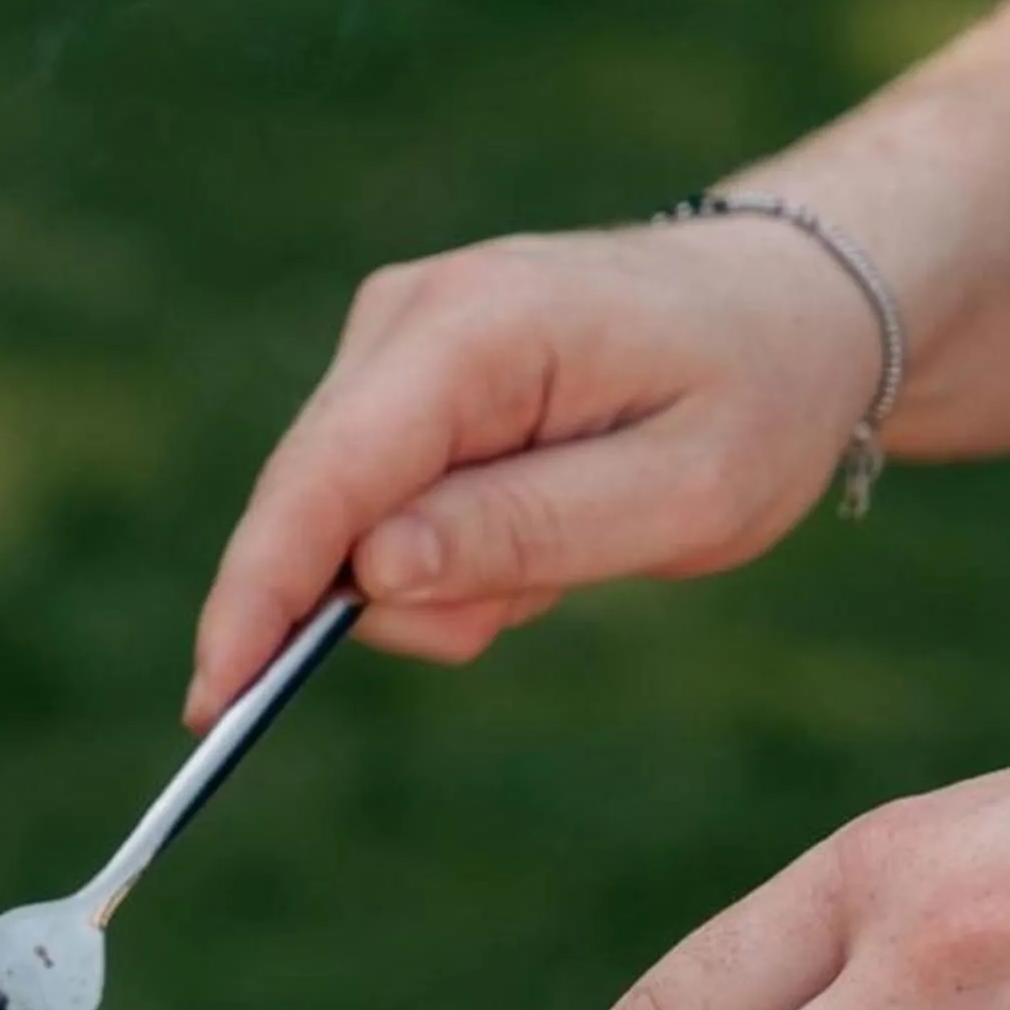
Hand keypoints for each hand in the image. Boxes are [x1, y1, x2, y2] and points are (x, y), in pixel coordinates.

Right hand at [184, 219, 886, 725]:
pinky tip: (529, 521)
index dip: (259, 596)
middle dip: (388, 599)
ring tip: (562, 549)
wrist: (796, 306)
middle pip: (312, 506)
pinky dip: (438, 550)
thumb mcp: (683, 493)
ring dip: (436, 578)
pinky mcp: (392, 373)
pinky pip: (368, 504)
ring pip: (340, 519)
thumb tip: (371, 572)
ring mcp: (391, 337)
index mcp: (480, 326)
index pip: (326, 478)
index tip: (214, 703)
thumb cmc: (760, 396)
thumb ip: (526, 532)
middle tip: (525, 607)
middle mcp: (408, 313)